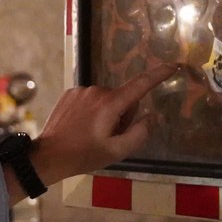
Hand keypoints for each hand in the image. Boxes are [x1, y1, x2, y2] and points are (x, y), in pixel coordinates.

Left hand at [24, 63, 176, 187]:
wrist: (48, 156)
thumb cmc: (84, 155)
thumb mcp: (117, 151)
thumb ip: (139, 133)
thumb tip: (151, 115)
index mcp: (110, 103)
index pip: (140, 84)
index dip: (158, 74)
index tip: (173, 65)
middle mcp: (97, 90)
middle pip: (123, 98)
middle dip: (123, 115)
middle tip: (110, 136)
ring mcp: (81, 90)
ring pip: (107, 99)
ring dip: (107, 114)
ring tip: (93, 134)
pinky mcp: (70, 93)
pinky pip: (92, 99)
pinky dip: (93, 111)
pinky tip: (82, 127)